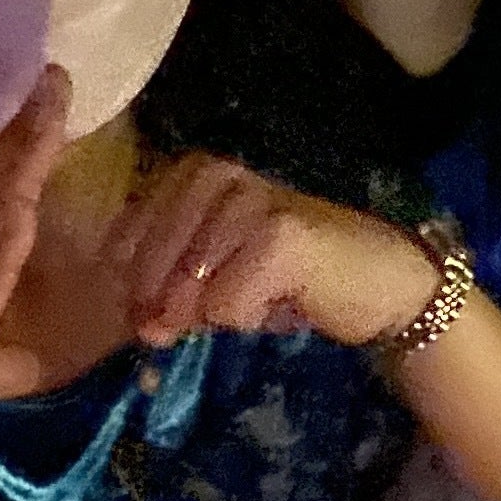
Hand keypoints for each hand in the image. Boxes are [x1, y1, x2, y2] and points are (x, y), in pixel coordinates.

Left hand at [107, 153, 441, 349]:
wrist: (377, 281)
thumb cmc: (288, 279)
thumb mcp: (213, 280)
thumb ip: (168, 295)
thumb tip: (143, 329)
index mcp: (193, 172)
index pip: (124, 240)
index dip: (135, 288)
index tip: (165, 308)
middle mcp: (217, 173)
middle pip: (148, 267)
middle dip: (170, 307)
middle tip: (223, 309)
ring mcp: (249, 198)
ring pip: (187, 290)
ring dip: (220, 312)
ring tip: (261, 295)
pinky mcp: (280, 234)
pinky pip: (226, 305)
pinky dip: (247, 318)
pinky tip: (282, 300)